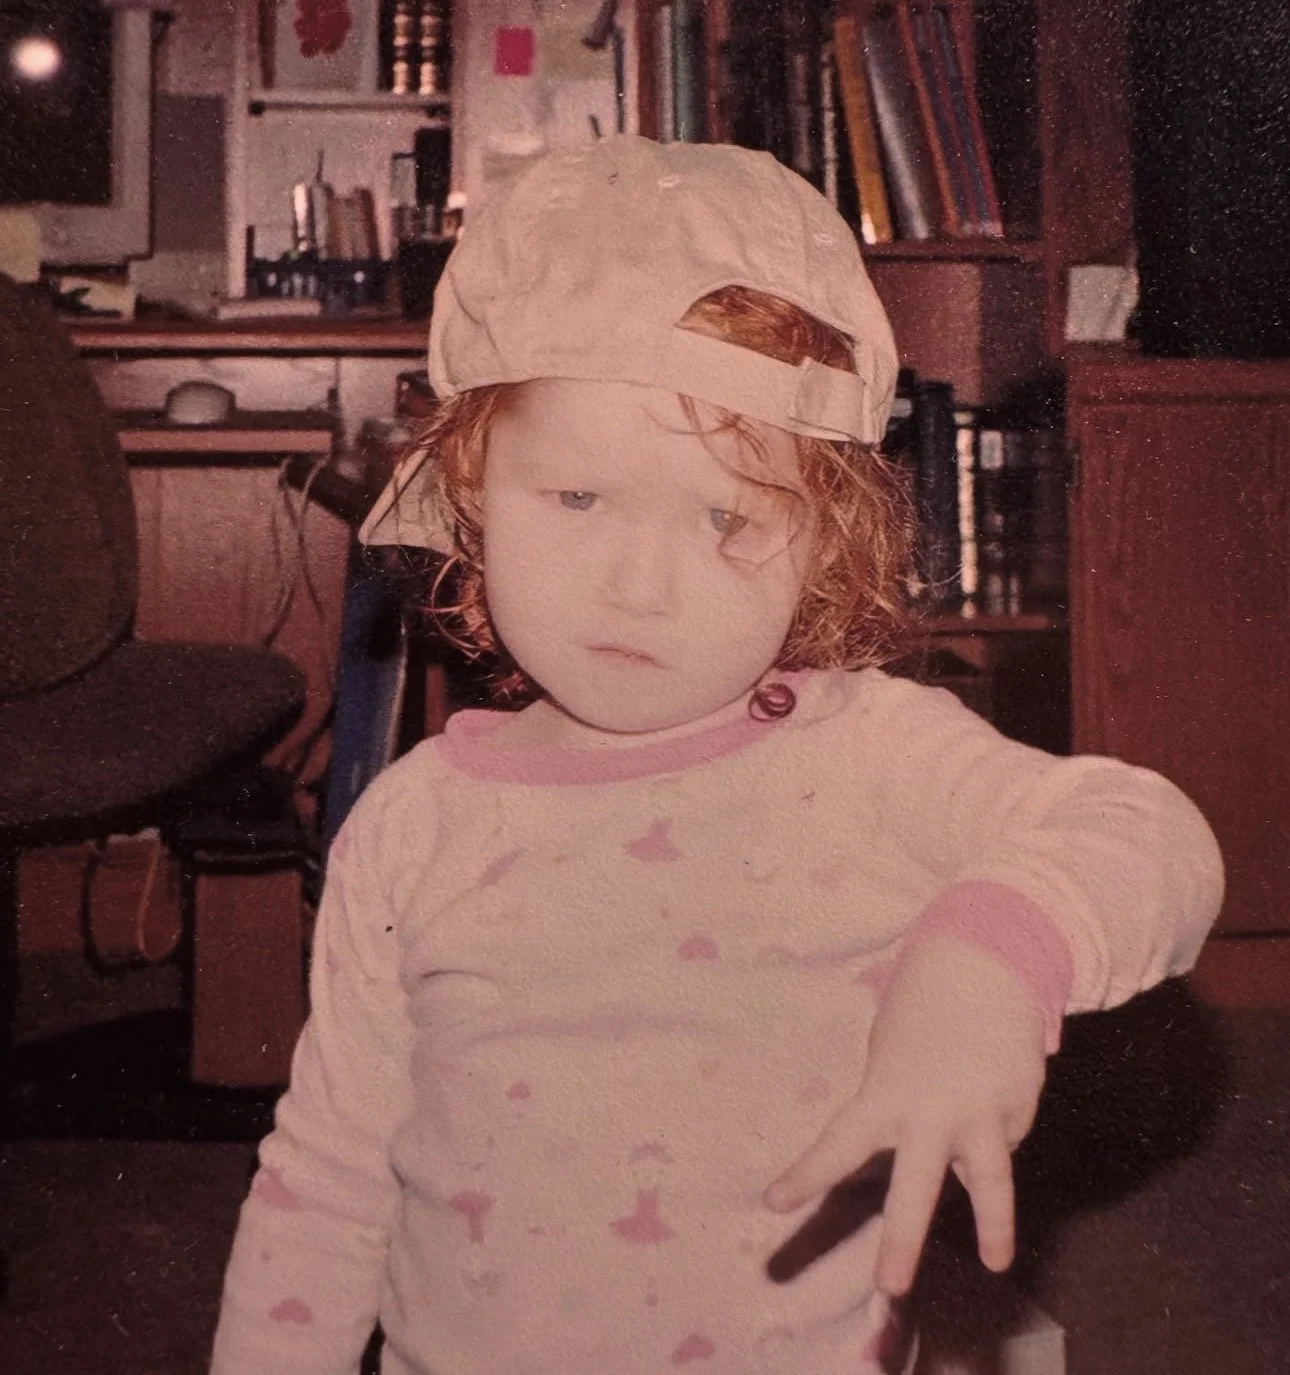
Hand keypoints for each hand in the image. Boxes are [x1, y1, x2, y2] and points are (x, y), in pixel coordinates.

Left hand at [763, 936, 1048, 1295]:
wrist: (987, 961)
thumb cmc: (924, 1013)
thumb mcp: (893, 1058)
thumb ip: (901, 1113)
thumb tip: (933, 1168)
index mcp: (886, 1093)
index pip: (839, 1144)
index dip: (806, 1176)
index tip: (772, 1204)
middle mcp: (932, 1111)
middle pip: (914, 1186)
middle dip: (902, 1240)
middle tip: (888, 1287)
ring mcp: (981, 1112)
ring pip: (989, 1181)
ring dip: (992, 1227)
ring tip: (995, 1262)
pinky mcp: (1019, 1107)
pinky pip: (1000, 1137)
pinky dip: (992, 1129)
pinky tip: (989, 1089)